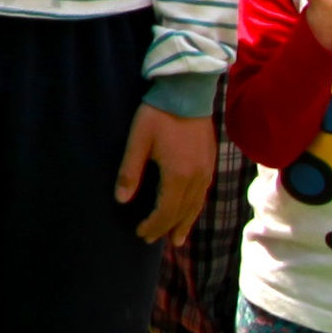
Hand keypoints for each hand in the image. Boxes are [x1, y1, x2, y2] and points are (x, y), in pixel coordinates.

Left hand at [114, 103, 216, 244]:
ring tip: (177, 239)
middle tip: (153, 240)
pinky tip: (191, 210)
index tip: (140, 233)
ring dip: (185, 223)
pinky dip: (195, 208)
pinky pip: (203, 194)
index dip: (153, 225)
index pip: (165, 211)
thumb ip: (130, 171)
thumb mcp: (138, 140)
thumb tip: (121, 199)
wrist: (188, 92)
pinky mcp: (210, 162)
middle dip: (166, 228)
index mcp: (178, 175)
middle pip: (182, 212)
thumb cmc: (159, 114)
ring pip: (196, 205)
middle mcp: (196, 178)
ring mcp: (206, 171)